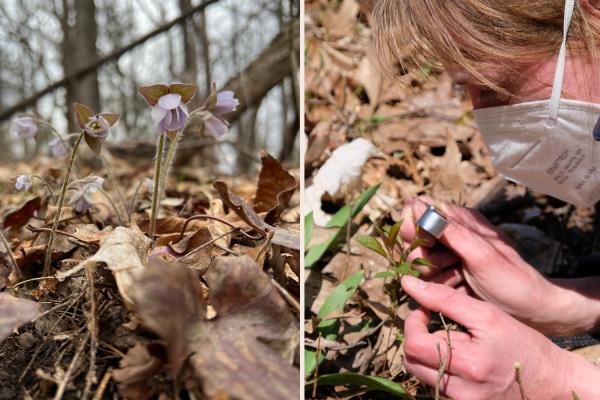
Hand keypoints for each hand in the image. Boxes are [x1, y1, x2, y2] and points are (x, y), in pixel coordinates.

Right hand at [400, 197, 599, 334]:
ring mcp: (449, 256)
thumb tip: (416, 205)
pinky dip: (436, 287)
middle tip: (447, 266)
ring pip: (417, 261)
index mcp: (461, 220)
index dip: (412, 224)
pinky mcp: (448, 276)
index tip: (419, 242)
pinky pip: (426, 280)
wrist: (533, 313)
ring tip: (458, 280)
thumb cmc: (513, 281)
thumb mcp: (481, 254)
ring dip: (431, 275)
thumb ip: (449, 230)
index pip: (418, 208)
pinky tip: (458, 291)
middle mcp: (452, 234)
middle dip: (422, 256)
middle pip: (413, 238)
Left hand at [401, 275, 599, 399]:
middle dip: (416, 338)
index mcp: (469, 365)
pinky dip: (438, 368)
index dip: (413, 323)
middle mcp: (462, 392)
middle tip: (434, 323)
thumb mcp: (487, 315)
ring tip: (450, 341)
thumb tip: (409, 284)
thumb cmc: (521, 343)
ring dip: (427, 353)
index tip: (426, 310)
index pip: (414, 345)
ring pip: (420, 374)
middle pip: (411, 362)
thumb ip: (445, 299)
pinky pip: (435, 385)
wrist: (551, 381)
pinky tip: (458, 358)